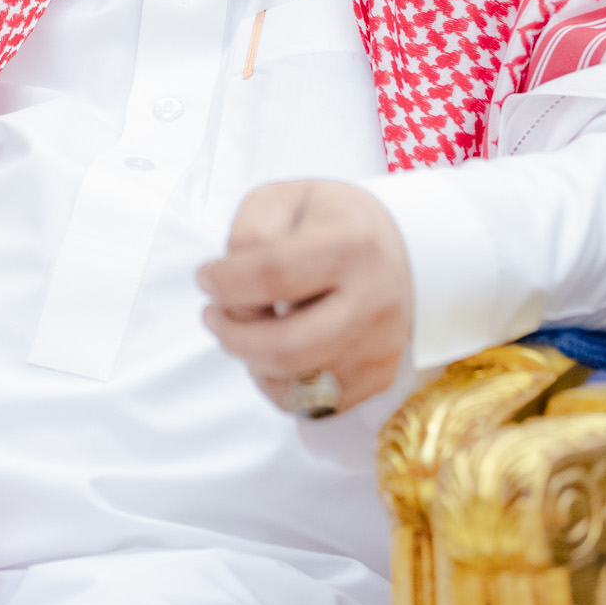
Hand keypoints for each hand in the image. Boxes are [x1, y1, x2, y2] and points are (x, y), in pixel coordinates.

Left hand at [197, 180, 411, 414]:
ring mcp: (381, 345)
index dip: (224, 282)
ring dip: (251, 360)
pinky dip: (277, 383)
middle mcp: (375, 300)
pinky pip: (311, 405)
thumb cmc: (329, 223)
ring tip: (243, 330)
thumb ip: (250, 231)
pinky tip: (272, 352)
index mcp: (352, 244)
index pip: (272, 274)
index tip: (206, 278)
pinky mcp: (378, 377)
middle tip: (215, 315)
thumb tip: (228, 279)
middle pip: (286, 346)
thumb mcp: (285, 199)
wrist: (398, 250)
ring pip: (297, 383)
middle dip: (232, 335)